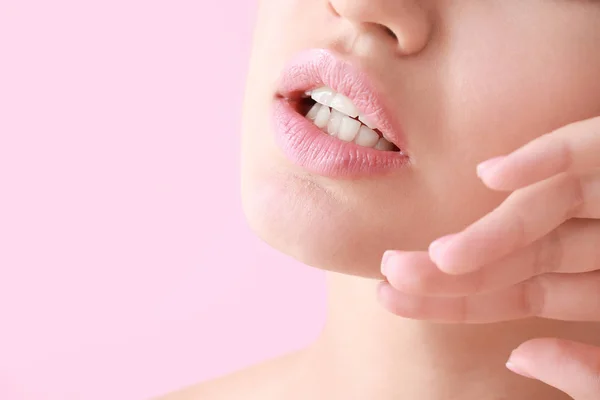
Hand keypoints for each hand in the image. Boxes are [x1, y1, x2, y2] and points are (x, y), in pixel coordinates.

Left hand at [377, 116, 599, 397]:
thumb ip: (597, 369)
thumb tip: (522, 357)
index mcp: (591, 283)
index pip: (509, 295)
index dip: (453, 301)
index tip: (398, 301)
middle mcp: (595, 241)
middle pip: (510, 257)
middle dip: (450, 272)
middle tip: (390, 279)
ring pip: (538, 213)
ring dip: (487, 232)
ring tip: (436, 259)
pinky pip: (585, 151)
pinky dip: (545, 160)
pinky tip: (494, 175)